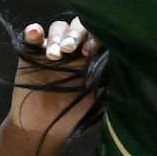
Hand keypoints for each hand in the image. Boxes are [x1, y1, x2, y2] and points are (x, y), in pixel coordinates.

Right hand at [8, 18, 100, 143]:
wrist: (44, 129)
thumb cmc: (75, 115)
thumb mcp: (100, 100)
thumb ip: (111, 81)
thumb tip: (124, 63)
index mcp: (93, 57)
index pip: (98, 35)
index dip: (95, 37)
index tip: (89, 52)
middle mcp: (75, 49)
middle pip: (78, 26)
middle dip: (75, 34)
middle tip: (70, 49)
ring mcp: (53, 49)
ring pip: (58, 28)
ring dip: (56, 37)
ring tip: (54, 56)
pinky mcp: (32, 53)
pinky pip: (32, 35)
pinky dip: (33, 31)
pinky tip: (36, 34)